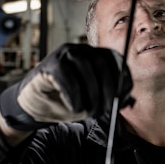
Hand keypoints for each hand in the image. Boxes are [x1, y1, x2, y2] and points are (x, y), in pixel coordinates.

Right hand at [0, 43, 133, 130]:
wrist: (38, 107)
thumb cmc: (67, 102)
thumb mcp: (93, 102)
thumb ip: (110, 99)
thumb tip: (126, 100)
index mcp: (96, 56)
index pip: (115, 60)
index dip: (122, 79)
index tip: (123, 98)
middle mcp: (82, 50)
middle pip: (101, 62)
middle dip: (108, 88)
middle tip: (108, 109)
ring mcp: (65, 54)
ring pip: (85, 67)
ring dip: (92, 93)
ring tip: (91, 112)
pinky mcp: (51, 63)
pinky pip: (67, 75)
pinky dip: (74, 94)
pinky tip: (75, 108)